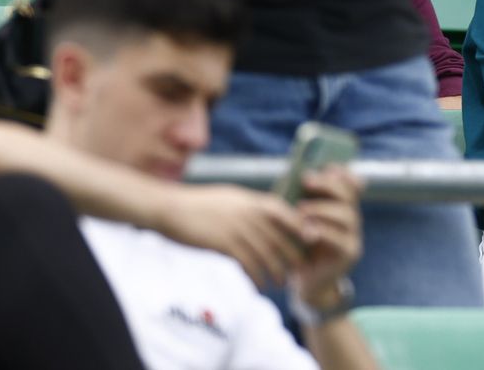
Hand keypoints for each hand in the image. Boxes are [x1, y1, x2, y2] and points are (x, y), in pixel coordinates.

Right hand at [160, 184, 307, 288]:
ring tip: (281, 282)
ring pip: (266, 253)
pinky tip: (259, 285)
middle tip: (301, 268)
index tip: (312, 240)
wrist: (171, 208)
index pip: (285, 213)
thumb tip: (266, 212)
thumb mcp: (230, 198)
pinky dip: (256, 276)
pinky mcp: (224, 244)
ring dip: (276, 270)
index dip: (300, 227)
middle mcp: (249, 213)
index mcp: (252, 201)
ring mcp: (237, 228)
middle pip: (279, 236)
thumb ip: (250, 206)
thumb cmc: (199, 204)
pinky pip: (247, 263)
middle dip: (292, 254)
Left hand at [293, 166, 365, 308]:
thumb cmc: (299, 248)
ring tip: (301, 209)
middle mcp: (351, 219)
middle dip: (328, 185)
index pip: (352, 184)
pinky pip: (340, 238)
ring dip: (322, 209)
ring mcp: (354, 236)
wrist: (307, 283)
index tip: (325, 167)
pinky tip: (307, 232)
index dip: (343, 173)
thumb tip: (290, 178)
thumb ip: (300, 203)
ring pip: (346, 215)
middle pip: (349, 194)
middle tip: (307, 181)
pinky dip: (323, 232)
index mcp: (341, 208)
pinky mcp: (349, 253)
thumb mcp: (299, 222)